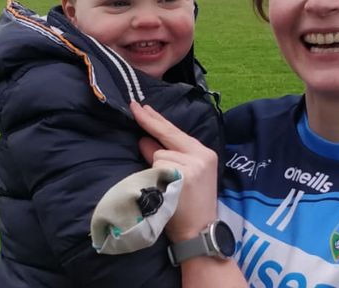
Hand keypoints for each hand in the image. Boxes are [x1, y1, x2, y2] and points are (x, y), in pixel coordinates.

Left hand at [130, 101, 217, 242]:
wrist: (199, 230)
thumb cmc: (189, 203)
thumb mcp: (185, 174)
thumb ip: (167, 154)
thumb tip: (144, 139)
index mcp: (204, 153)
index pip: (176, 132)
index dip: (156, 119)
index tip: (140, 107)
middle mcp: (200, 155)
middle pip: (167, 135)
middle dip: (149, 122)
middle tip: (134, 107)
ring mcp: (192, 166)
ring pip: (159, 155)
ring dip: (156, 167)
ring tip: (167, 186)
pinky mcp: (182, 177)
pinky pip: (157, 168)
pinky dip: (155, 176)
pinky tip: (165, 189)